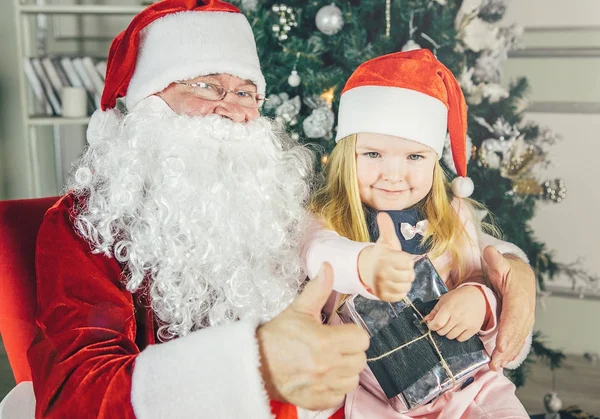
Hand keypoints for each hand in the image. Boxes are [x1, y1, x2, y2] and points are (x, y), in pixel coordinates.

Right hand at [256, 263, 369, 409]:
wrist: (254, 364)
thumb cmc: (277, 337)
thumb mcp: (298, 310)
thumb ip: (318, 289)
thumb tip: (328, 267)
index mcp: (324, 342)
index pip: (362, 339)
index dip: (352, 333)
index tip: (340, 332)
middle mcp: (326, 366)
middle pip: (360, 359)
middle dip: (349, 351)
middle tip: (333, 346)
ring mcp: (322, 386)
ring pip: (353, 379)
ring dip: (344, 370)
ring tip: (328, 362)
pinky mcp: (316, 401)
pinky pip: (340, 396)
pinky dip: (334, 388)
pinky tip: (321, 377)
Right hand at [357, 212, 414, 301]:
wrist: (365, 269)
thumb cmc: (381, 254)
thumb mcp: (385, 240)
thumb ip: (386, 227)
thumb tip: (382, 214)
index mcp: (385, 258)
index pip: (409, 261)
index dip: (406, 259)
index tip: (398, 258)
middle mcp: (382, 273)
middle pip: (410, 275)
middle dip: (406, 271)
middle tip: (396, 267)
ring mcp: (382, 286)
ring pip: (406, 287)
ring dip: (403, 282)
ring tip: (395, 276)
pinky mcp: (383, 296)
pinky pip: (401, 296)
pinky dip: (399, 291)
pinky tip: (392, 284)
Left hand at [423, 285, 486, 341]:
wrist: (477, 296)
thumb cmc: (458, 297)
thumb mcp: (444, 300)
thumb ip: (434, 311)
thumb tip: (426, 320)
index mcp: (449, 308)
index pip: (437, 324)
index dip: (432, 326)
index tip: (431, 324)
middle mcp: (458, 316)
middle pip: (442, 332)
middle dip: (439, 328)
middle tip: (443, 322)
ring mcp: (467, 323)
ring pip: (451, 336)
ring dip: (448, 332)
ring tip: (451, 324)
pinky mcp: (474, 329)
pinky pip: (461, 339)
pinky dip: (457, 335)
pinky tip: (458, 328)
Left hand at [482, 246, 535, 370]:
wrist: (522, 274)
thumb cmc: (508, 268)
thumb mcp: (501, 262)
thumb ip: (495, 259)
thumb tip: (490, 251)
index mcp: (518, 296)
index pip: (513, 316)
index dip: (507, 332)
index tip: (499, 346)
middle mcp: (525, 310)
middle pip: (515, 332)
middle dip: (505, 349)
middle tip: (494, 363)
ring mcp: (525, 318)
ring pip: (517, 338)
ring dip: (508, 354)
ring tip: (495, 366)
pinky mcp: (523, 323)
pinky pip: (518, 339)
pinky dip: (511, 351)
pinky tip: (503, 361)